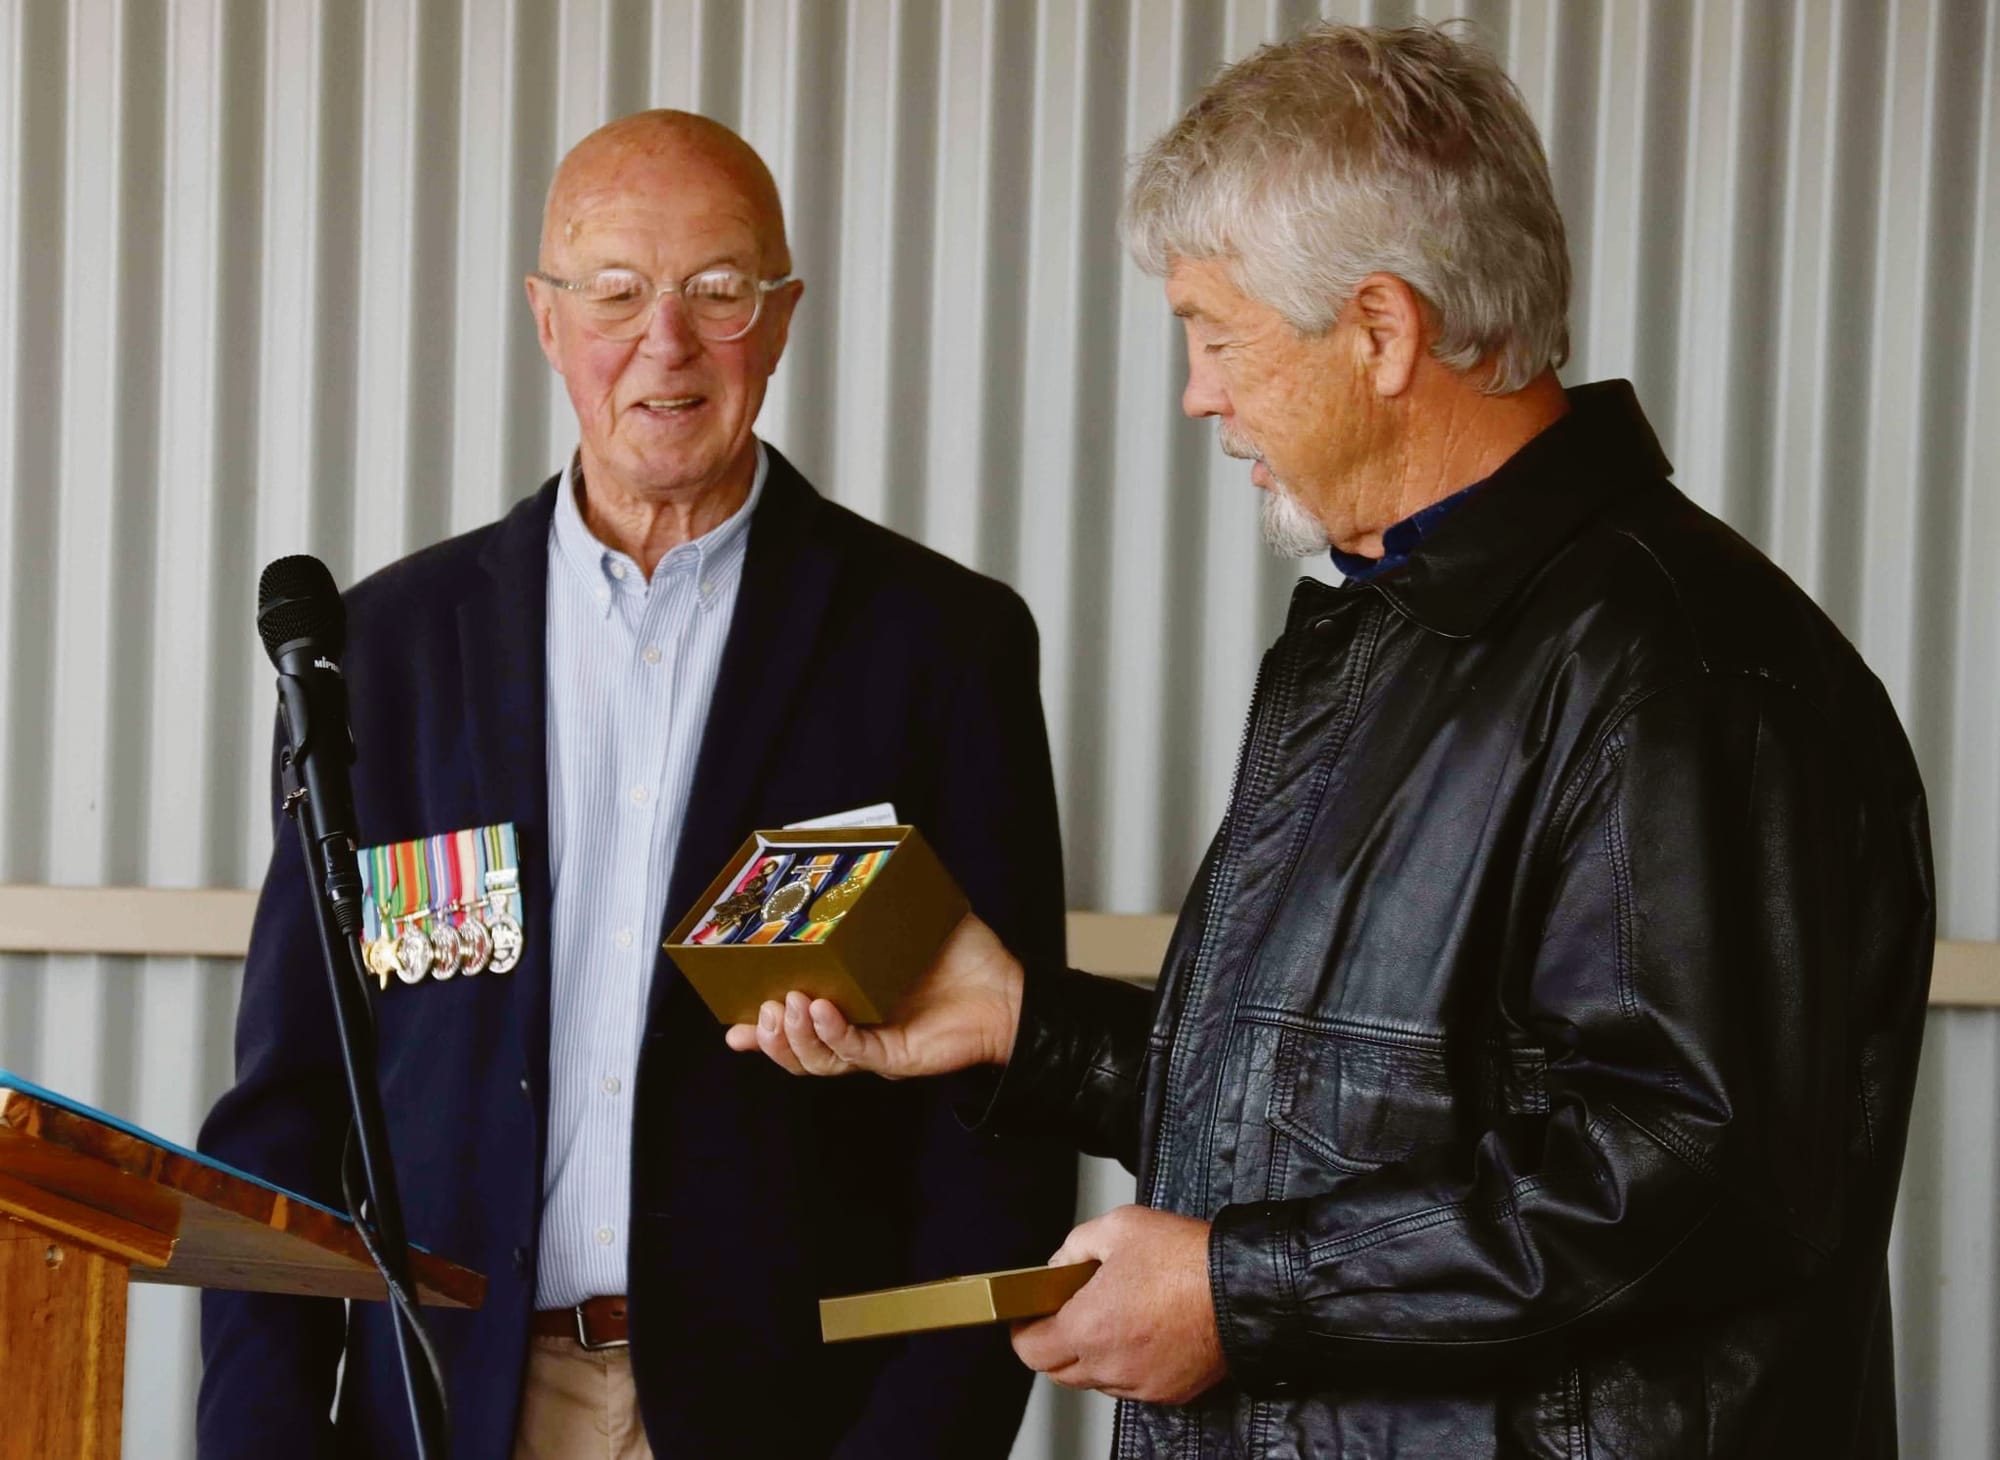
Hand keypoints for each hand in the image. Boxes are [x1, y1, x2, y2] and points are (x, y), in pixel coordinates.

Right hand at [722, 914, 1024, 1078]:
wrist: (1010, 991)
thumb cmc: (963, 955)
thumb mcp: (909, 920)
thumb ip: (877, 897)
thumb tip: (852, 852)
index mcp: (850, 1003)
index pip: (795, 1021)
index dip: (760, 1025)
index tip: (732, 1019)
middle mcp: (856, 1030)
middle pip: (796, 1047)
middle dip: (769, 1032)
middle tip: (760, 1007)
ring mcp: (874, 1047)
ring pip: (817, 1057)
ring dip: (794, 1036)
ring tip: (787, 1005)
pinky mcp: (896, 1057)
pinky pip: (853, 1052)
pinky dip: (832, 1034)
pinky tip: (822, 1010)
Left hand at [1009, 1205, 1225, 1404]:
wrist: (1243, 1287)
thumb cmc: (1187, 1259)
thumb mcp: (1120, 1227)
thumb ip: (1076, 1245)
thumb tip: (1059, 1265)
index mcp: (1089, 1326)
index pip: (1030, 1350)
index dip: (1023, 1331)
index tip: (1029, 1315)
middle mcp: (1111, 1364)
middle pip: (1058, 1372)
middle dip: (1054, 1344)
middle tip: (1068, 1313)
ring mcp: (1140, 1383)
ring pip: (1095, 1380)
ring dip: (1091, 1355)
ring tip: (1112, 1317)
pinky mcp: (1168, 1391)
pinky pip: (1130, 1384)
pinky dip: (1126, 1364)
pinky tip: (1141, 1332)